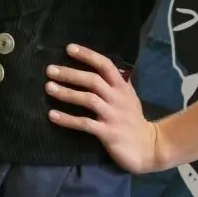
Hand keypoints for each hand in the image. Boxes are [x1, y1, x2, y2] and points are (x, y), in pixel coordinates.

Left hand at [45, 44, 165, 173]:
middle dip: (70, 73)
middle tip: (50, 70)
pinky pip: (85, 124)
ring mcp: (113, 115)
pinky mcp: (108, 133)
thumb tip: (102, 66)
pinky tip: (52, 115)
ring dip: (67, 93)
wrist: (149, 148)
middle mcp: (118, 98)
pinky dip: (67, 119)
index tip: (69, 48)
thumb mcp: (129, 97)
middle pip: (93, 80)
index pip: (105, 65)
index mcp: (122, 87)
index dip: (88, 55)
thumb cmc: (133, 120)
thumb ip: (117, 82)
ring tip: (49, 88)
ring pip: (88, 99)